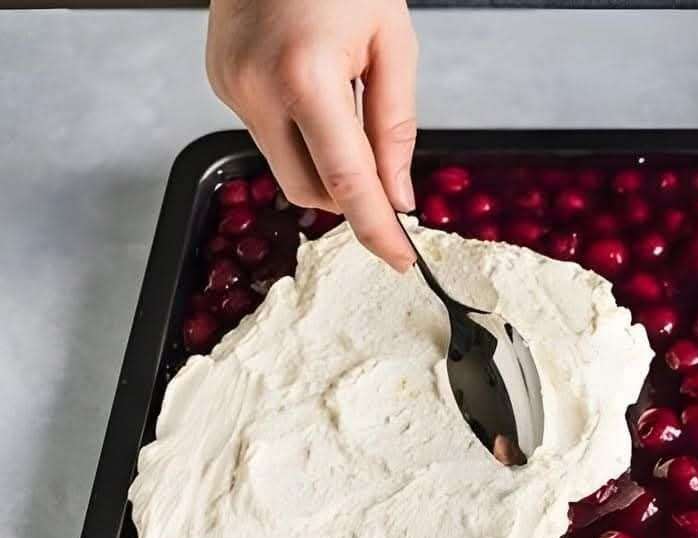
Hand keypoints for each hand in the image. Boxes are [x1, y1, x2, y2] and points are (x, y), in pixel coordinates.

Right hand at [207, 0, 418, 270]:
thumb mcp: (390, 41)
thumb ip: (396, 127)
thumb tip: (398, 197)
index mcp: (305, 76)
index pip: (346, 181)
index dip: (376, 229)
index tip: (400, 260)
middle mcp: (257, 88)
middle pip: (310, 190)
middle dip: (349, 197)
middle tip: (382, 179)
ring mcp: (230, 86)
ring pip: (286, 168)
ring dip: (323, 163)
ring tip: (344, 109)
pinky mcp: (220, 82)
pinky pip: (267, 134)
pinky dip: (298, 132)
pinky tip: (311, 88)